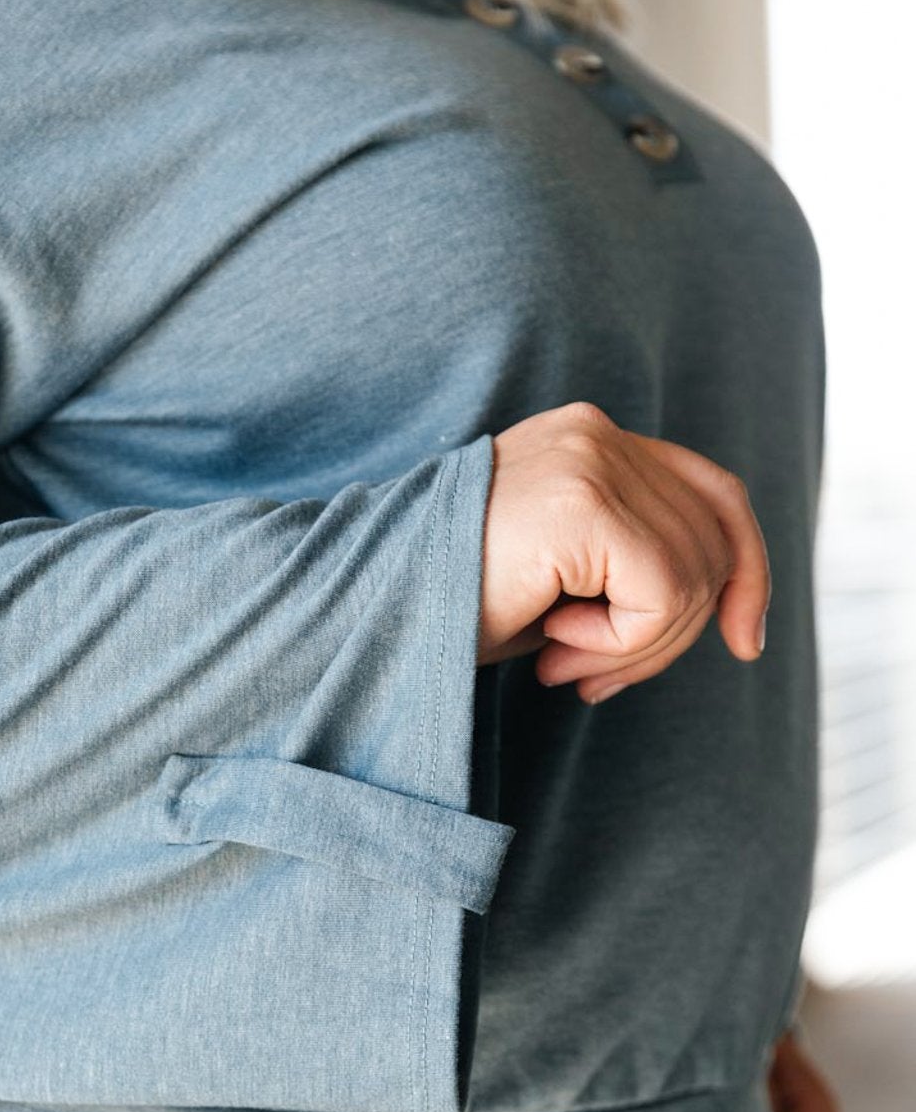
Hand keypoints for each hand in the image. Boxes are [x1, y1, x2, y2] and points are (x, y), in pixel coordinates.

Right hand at [478, 401, 770, 702]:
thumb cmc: (450, 608)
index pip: (715, 493)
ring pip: (692, 578)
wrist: (365, 614)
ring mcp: (590, 460)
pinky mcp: (582, 503)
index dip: (747, 570)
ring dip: (634, 648)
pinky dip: (621, 643)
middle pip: (712, 544)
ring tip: (561, 663)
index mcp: (590, 439)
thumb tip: (726, 609)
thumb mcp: (561, 581)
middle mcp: (596, 434)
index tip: (745, 641)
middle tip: (590, 678)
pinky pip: (660, 594)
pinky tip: (554, 648)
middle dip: (670, 637)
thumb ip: (632, 568)